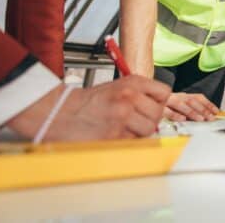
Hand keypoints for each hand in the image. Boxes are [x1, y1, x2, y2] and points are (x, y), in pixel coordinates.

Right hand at [8, 76, 169, 140]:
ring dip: (138, 133)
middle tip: (135, 122)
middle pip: (158, 114)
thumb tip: (158, 108)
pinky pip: (133, 141)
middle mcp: (129, 96)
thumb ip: (140, 95)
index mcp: (132, 83)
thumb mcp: (117, 87)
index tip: (152, 107)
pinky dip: (125, 141)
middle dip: (149, 120)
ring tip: (123, 128)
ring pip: (148, 130)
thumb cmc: (87, 103)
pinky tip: (112, 134)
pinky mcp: (114, 134)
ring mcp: (122, 115)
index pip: (164, 92)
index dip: (159, 102)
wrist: (60, 112)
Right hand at [163, 92, 218, 120]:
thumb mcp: (180, 104)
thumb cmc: (167, 105)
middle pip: (191, 101)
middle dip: (202, 109)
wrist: (147, 98)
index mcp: (183, 96)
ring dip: (192, 112)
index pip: (198, 97)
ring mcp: (168, 101)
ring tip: (200, 119)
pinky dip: (175, 115)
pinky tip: (182, 119)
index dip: (208, 104)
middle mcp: (177, 97)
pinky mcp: (159, 108)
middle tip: (211, 117)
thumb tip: (208, 115)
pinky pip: (167, 111)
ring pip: (181, 105)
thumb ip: (191, 108)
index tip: (216, 111)